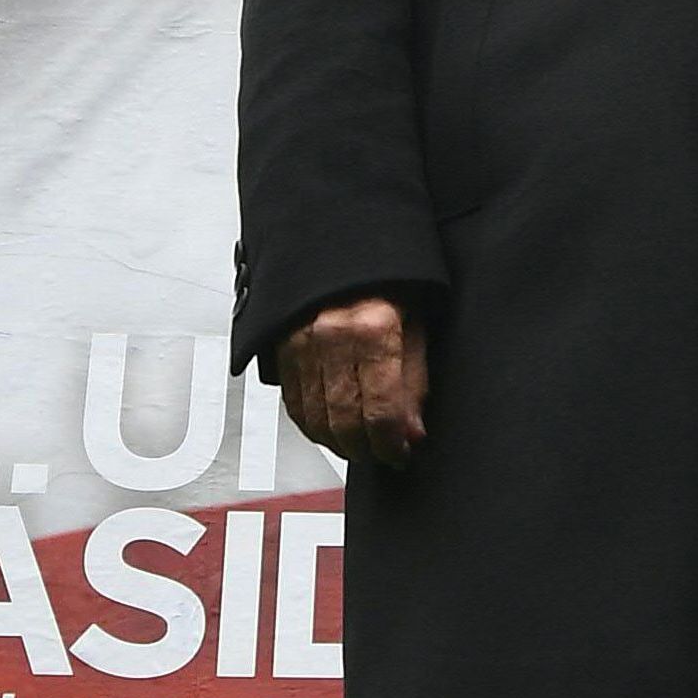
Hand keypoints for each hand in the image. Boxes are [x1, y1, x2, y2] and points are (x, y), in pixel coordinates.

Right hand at [274, 291, 428, 468]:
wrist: (342, 243)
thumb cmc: (387, 280)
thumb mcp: (416, 323)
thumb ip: (414, 381)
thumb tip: (412, 433)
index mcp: (373, 329)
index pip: (380, 412)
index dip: (391, 445)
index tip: (400, 454)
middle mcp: (332, 337)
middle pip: (344, 423)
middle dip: (366, 450)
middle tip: (382, 454)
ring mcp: (301, 343)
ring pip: (314, 420)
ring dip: (339, 443)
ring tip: (360, 445)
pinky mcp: (281, 348)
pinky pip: (294, 404)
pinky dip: (313, 426)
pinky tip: (333, 429)